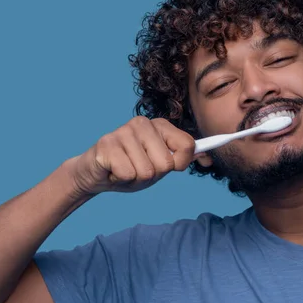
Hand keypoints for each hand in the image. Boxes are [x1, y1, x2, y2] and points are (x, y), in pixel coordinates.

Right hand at [66, 116, 196, 195]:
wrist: (95, 174)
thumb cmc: (131, 168)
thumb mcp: (160, 165)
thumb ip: (182, 158)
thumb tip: (208, 157)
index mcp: (159, 125)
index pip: (187, 145)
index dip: (180, 163)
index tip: (168, 166)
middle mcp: (142, 123)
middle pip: (166, 163)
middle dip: (153, 174)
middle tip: (137, 168)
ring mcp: (123, 131)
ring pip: (146, 171)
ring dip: (135, 178)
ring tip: (124, 169)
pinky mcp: (106, 144)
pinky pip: (128, 174)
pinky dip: (120, 180)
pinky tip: (113, 171)